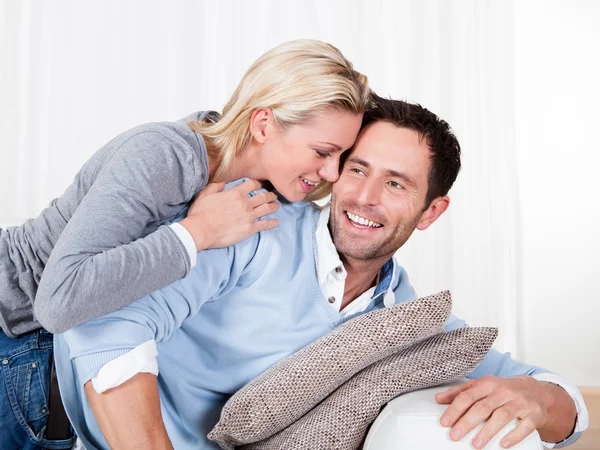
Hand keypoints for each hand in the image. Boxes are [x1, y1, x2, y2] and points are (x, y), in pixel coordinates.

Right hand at [180, 179, 279, 250]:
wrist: (201, 230)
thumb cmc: (200, 213)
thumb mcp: (205, 194)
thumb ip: (216, 186)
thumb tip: (223, 183)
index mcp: (235, 193)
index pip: (252, 184)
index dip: (258, 184)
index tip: (260, 185)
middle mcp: (244, 203)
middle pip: (263, 196)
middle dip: (270, 195)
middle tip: (273, 195)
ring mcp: (248, 216)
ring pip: (266, 209)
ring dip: (273, 206)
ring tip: (277, 205)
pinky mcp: (249, 229)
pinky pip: (264, 225)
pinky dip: (272, 223)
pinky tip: (277, 222)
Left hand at [435, 376, 552, 448]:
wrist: (536, 390)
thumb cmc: (503, 390)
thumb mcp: (481, 386)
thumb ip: (460, 392)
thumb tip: (438, 399)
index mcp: (487, 384)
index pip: (467, 396)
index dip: (454, 410)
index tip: (444, 422)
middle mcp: (503, 391)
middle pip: (482, 407)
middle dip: (467, 422)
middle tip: (455, 436)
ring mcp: (520, 402)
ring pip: (502, 416)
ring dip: (487, 431)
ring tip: (475, 444)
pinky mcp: (533, 414)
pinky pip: (524, 426)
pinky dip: (514, 435)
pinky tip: (503, 444)